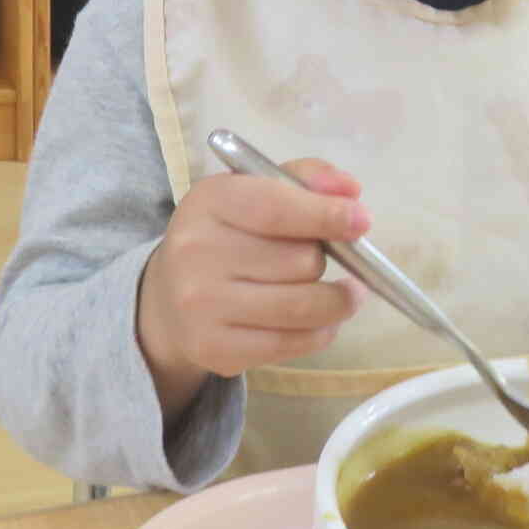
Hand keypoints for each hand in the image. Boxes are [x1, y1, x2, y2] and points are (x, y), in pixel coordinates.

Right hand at [137, 159, 369, 419]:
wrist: (166, 300)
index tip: (362, 221)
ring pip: (304, 306)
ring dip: (338, 301)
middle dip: (323, 259)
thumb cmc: (226, 236)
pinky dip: (321, 332)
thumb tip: (350, 190)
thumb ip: (303, 179)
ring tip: (346, 294)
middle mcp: (197, 252)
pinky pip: (293, 343)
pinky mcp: (215, 349)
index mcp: (209, 201)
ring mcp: (202, 306)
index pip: (276, 208)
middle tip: (317, 259)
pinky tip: (321, 320)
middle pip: (301, 260)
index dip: (326, 215)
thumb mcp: (252, 191)